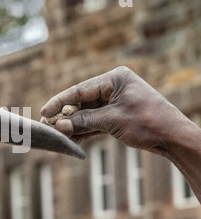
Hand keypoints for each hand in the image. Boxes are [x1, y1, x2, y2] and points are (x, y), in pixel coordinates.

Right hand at [40, 66, 187, 154]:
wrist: (173, 138)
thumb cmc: (148, 122)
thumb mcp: (112, 120)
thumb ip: (84, 121)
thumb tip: (59, 125)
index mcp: (114, 79)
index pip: (80, 89)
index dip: (60, 101)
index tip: (44, 111)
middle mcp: (113, 88)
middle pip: (82, 102)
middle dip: (65, 116)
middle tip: (47, 125)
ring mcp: (114, 102)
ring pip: (87, 114)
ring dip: (73, 126)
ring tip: (57, 135)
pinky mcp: (116, 116)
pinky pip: (95, 123)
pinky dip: (84, 131)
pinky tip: (70, 140)